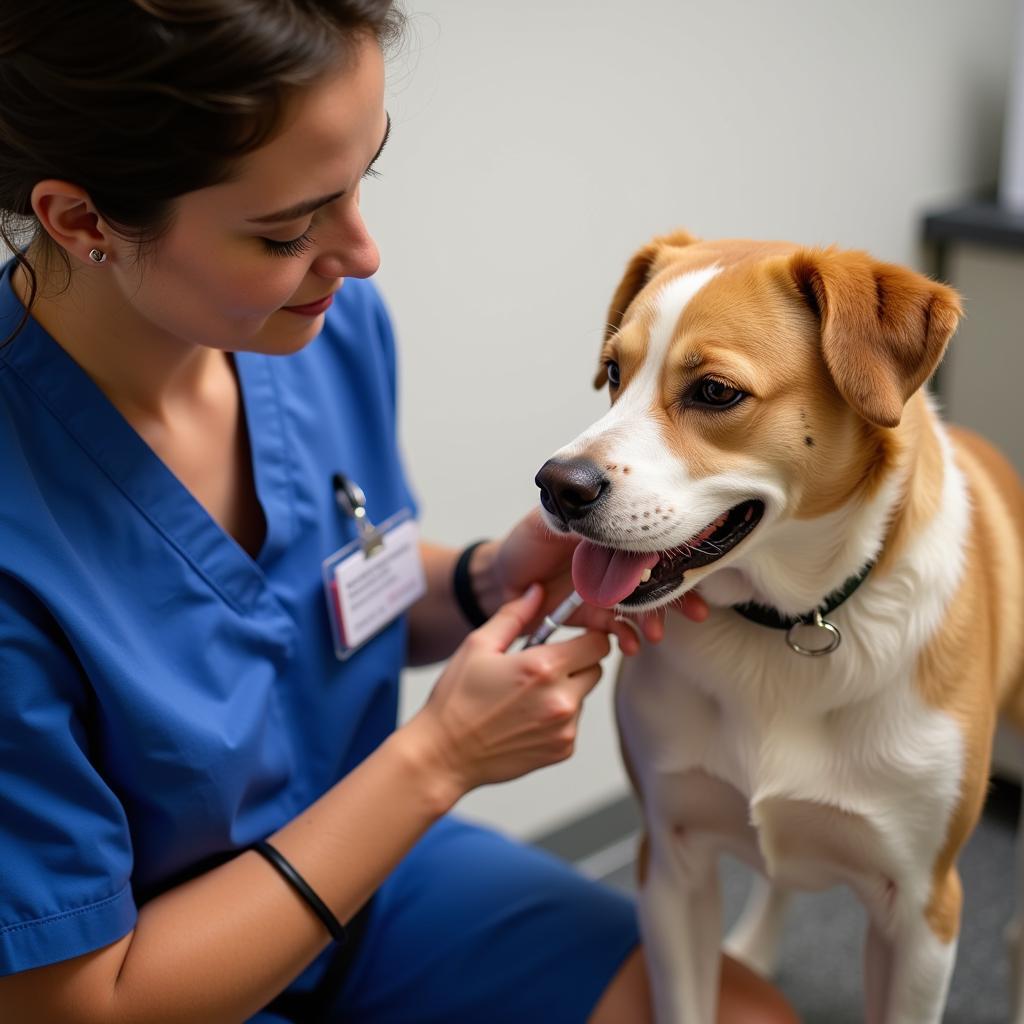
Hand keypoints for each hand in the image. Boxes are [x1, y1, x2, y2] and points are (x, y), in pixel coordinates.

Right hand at [408, 584, 609, 793]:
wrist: (445, 754)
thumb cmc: (457, 699)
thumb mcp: (478, 646)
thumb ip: (514, 615)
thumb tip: (537, 591)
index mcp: (543, 668)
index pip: (598, 644)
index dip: (587, 638)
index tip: (570, 640)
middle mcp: (561, 699)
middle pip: (596, 669)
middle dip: (576, 663)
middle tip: (543, 667)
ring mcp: (565, 728)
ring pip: (583, 696)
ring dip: (566, 691)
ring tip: (526, 696)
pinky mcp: (563, 750)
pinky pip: (574, 722)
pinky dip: (558, 717)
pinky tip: (526, 717)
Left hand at [478, 508, 709, 653]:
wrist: (497, 579)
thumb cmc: (524, 543)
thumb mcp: (549, 521)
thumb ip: (580, 518)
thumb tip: (608, 511)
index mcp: (608, 534)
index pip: (649, 543)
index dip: (673, 555)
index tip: (692, 567)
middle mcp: (613, 563)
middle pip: (654, 578)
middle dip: (677, 596)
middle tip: (695, 613)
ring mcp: (606, 591)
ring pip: (639, 607)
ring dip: (651, 621)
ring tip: (655, 635)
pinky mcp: (593, 617)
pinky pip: (616, 629)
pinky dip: (625, 637)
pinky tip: (629, 644)